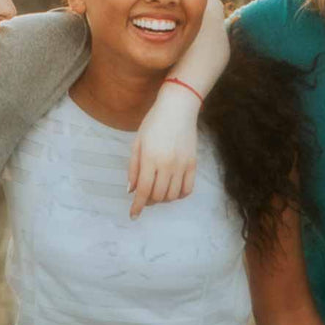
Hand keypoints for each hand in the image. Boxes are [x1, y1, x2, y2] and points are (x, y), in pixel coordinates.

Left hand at [128, 83, 201, 218]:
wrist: (178, 108)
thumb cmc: (153, 123)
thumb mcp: (137, 143)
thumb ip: (134, 168)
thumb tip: (131, 190)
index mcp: (150, 159)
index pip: (143, 191)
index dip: (137, 206)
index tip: (133, 215)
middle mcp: (167, 165)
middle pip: (158, 196)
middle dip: (148, 202)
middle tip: (144, 197)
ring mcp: (182, 165)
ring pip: (172, 195)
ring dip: (162, 199)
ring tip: (157, 192)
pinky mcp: (193, 164)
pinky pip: (187, 189)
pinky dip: (178, 195)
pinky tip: (172, 190)